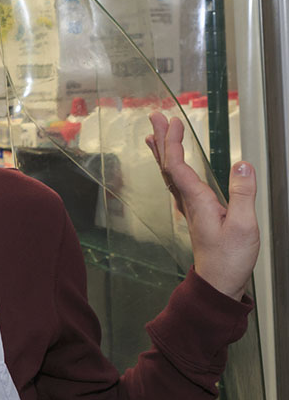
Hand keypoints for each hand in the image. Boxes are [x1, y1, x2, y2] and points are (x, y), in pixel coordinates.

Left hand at [146, 112, 257, 300]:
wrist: (219, 282)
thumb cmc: (230, 258)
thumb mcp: (243, 225)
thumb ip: (243, 194)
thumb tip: (243, 165)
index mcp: (196, 201)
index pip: (177, 165)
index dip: (172, 142)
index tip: (172, 122)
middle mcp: (188, 202)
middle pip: (168, 165)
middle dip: (161, 139)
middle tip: (155, 117)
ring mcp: (189, 208)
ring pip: (170, 173)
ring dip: (163, 151)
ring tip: (155, 133)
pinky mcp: (194, 213)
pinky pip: (176, 183)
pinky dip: (171, 166)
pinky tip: (172, 164)